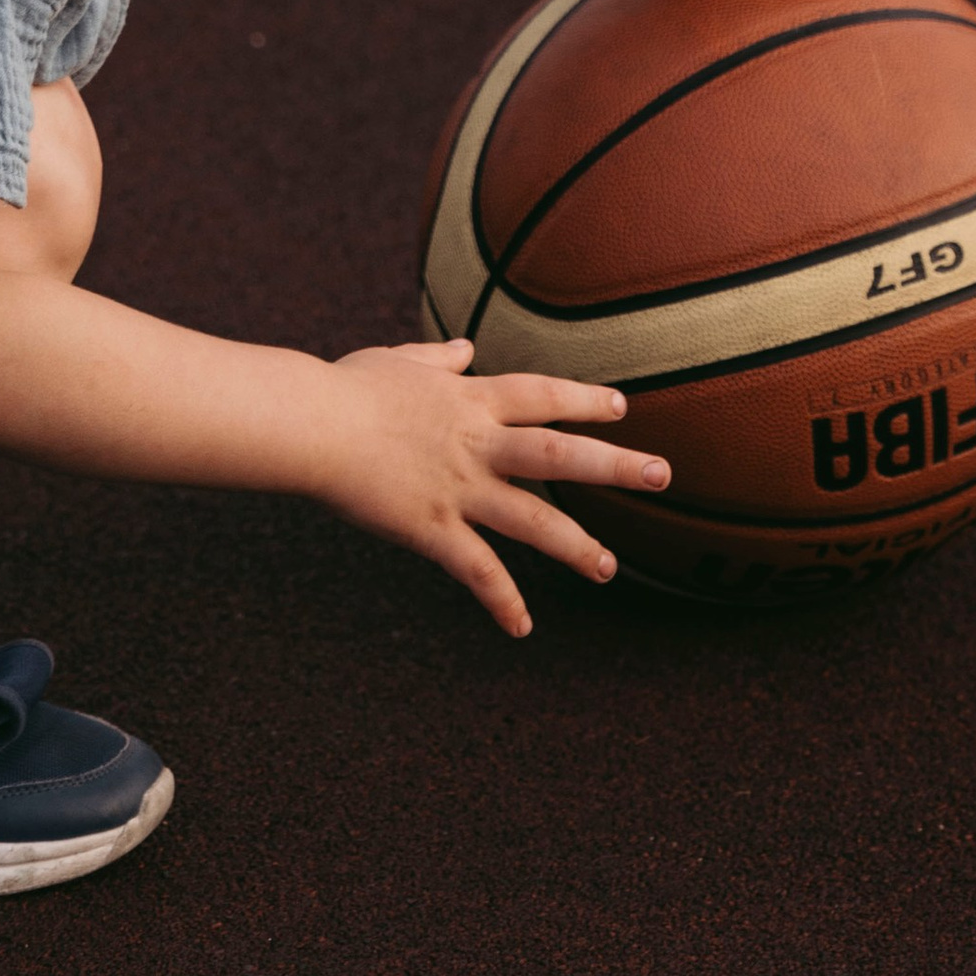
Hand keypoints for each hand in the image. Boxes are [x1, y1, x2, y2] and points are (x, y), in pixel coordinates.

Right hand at [314, 338, 668, 635]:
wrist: (313, 423)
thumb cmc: (346, 387)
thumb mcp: (396, 360)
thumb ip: (437, 358)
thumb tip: (465, 348)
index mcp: (469, 400)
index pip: (539, 396)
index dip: (581, 400)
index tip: (620, 406)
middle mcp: (476, 443)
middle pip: (556, 452)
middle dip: (612, 465)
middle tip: (662, 474)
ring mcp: (458, 487)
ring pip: (530, 519)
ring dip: (573, 545)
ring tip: (607, 569)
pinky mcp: (432, 526)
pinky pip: (475, 569)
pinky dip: (500, 599)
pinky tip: (522, 627)